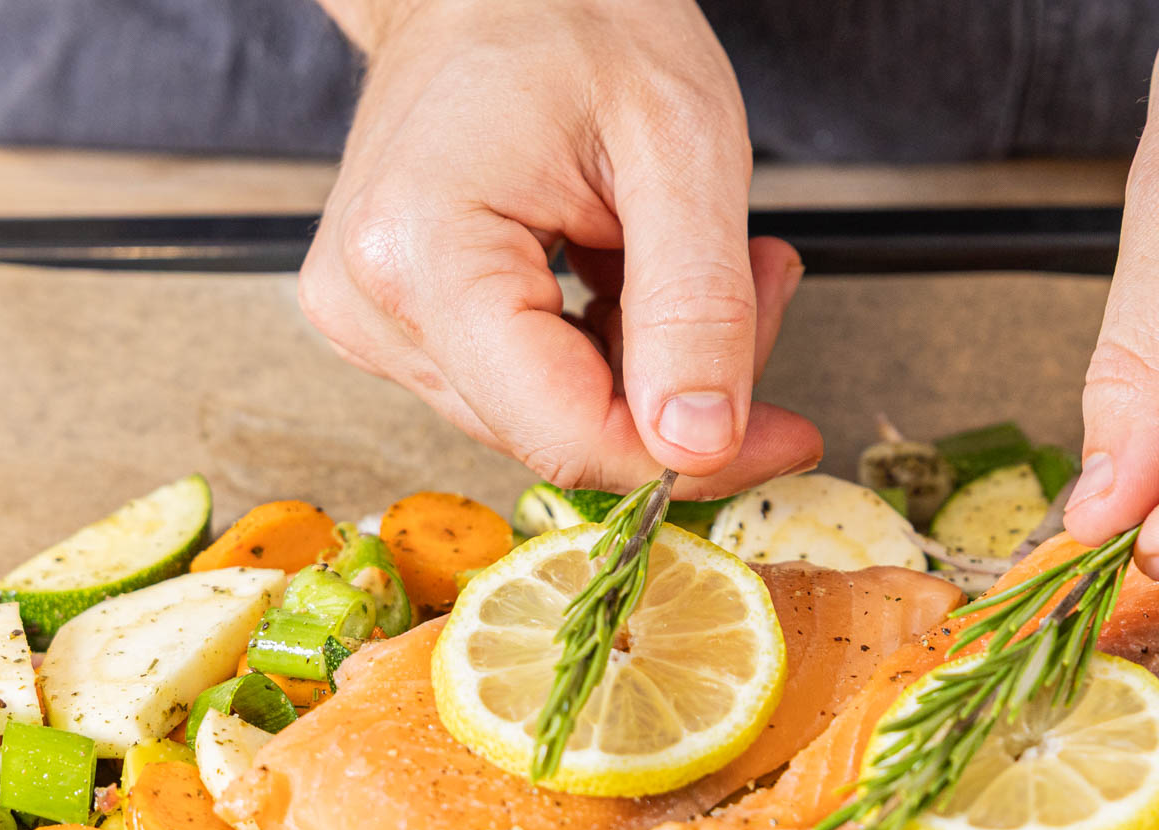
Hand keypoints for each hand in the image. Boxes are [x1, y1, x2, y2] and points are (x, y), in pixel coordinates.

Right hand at [300, 0, 820, 496]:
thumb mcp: (681, 143)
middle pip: (559, 430)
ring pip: (549, 417)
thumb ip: (697, 306)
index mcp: (421, 254)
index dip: (689, 455)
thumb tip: (696, 446)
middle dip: (681, 387)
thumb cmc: (574, 12)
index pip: (564, 433)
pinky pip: (523, 385)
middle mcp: (371, 304)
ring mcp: (370, 318)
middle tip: (759, 279)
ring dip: (649, 363)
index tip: (788, 435)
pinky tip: (634, 266)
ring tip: (695, 250)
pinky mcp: (390, 321)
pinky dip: (604, 348)